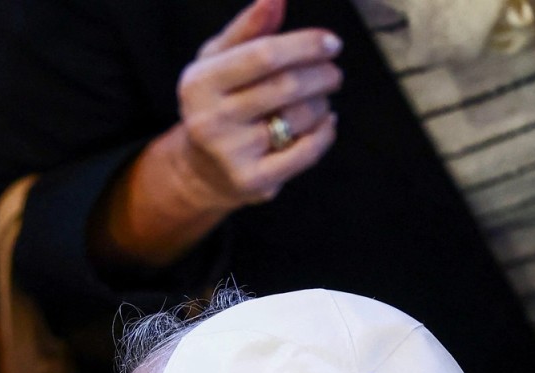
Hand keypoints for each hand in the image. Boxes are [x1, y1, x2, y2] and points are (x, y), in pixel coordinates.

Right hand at [174, 0, 341, 213]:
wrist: (202, 169)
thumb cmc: (218, 101)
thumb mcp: (220, 61)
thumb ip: (249, 28)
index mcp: (200, 83)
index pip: (264, 54)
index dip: (305, 45)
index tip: (331, 43)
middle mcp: (209, 120)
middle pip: (287, 85)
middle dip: (323, 74)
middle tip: (334, 73)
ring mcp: (229, 154)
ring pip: (301, 117)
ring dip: (323, 103)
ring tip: (320, 100)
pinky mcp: (252, 182)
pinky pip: (306, 152)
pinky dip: (325, 133)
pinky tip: (326, 123)